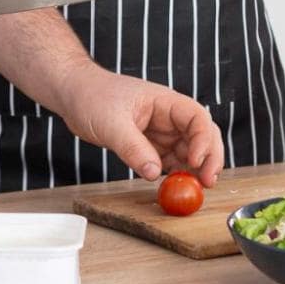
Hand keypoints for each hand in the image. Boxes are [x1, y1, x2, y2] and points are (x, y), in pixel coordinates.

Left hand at [54, 68, 224, 185]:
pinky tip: (174, 185)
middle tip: (208, 182)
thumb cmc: (93, 96)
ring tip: (195, 189)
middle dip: (210, 157)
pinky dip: (176, 173)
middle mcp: (168, 117)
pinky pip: (170, 161)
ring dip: (195, 169)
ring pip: (188, 151)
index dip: (204, 139)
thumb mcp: (111, 123)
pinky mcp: (150, 146)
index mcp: (165, 102)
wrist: (74, 95)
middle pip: (202, 135)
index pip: (197, 117)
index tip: (196, 161)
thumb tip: (155, 173)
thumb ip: (133, 148)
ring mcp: (160, 132)